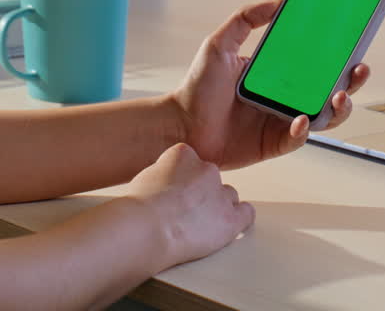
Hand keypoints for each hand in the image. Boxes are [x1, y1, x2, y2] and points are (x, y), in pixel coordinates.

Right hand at [123, 143, 253, 267]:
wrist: (146, 229)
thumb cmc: (138, 208)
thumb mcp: (145, 178)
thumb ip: (163, 174)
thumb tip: (167, 186)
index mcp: (184, 155)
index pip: (189, 160)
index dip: (181, 179)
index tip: (173, 192)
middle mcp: (207, 169)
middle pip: (210, 178)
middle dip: (200, 193)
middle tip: (183, 211)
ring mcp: (221, 193)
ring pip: (228, 196)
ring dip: (217, 207)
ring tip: (199, 224)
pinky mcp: (231, 218)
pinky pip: (246, 213)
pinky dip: (238, 219)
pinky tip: (225, 227)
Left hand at [167, 0, 370, 169]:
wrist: (180, 124)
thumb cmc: (198, 86)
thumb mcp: (220, 43)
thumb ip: (247, 18)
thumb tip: (280, 0)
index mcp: (279, 74)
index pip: (318, 64)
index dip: (340, 56)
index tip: (355, 42)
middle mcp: (286, 98)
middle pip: (331, 91)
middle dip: (352, 82)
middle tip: (359, 70)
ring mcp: (282, 122)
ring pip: (324, 118)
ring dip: (338, 109)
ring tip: (340, 97)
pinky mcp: (274, 145)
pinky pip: (297, 139)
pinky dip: (303, 131)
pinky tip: (301, 121)